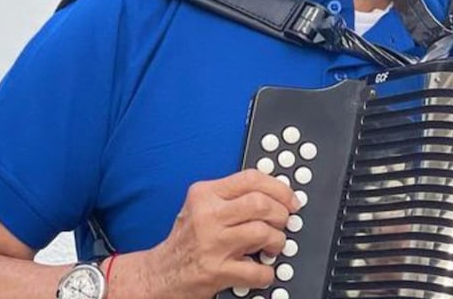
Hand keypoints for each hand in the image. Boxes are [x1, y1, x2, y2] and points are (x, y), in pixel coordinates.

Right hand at [117, 169, 297, 298]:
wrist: (161, 274)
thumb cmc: (186, 240)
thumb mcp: (201, 206)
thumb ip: (231, 196)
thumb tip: (273, 194)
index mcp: (205, 194)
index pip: (251, 178)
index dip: (279, 188)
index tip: (290, 199)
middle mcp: (207, 216)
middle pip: (261, 204)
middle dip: (281, 214)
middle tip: (283, 223)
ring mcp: (212, 244)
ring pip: (263, 233)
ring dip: (277, 241)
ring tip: (272, 246)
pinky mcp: (217, 271)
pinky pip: (257, 270)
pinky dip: (266, 272)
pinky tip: (260, 269)